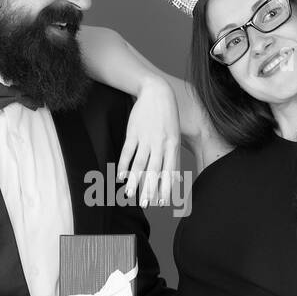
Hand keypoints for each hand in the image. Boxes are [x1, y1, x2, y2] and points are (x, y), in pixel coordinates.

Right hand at [117, 77, 179, 207]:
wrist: (156, 91)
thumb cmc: (167, 116)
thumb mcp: (175, 136)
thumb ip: (173, 158)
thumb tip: (175, 180)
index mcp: (173, 145)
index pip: (169, 171)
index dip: (166, 187)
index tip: (163, 202)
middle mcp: (160, 143)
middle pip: (155, 170)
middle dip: (151, 189)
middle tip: (147, 204)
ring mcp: (146, 138)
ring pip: (140, 163)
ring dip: (134, 180)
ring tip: (130, 194)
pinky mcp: (133, 132)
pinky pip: (128, 151)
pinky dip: (124, 164)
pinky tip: (121, 176)